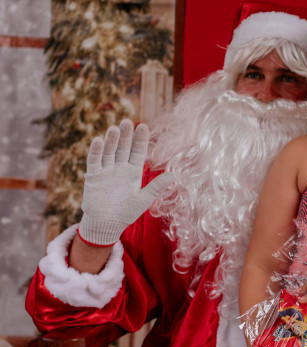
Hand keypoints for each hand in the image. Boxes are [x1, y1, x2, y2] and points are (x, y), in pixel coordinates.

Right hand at [78, 120, 171, 245]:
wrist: (106, 225)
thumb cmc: (126, 213)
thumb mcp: (143, 199)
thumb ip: (156, 187)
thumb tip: (173, 175)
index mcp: (133, 172)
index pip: (138, 152)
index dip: (140, 140)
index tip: (143, 126)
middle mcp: (120, 168)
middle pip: (123, 148)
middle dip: (126, 136)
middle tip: (127, 122)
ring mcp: (106, 170)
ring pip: (109, 151)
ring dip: (111, 140)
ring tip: (115, 129)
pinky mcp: (93, 176)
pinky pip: (94, 161)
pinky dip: (96, 151)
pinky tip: (99, 140)